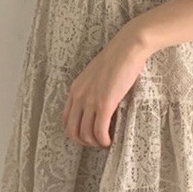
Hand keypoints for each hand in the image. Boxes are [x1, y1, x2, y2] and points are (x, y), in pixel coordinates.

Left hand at [61, 24, 152, 148]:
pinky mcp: (104, 104)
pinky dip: (104, 140)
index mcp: (75, 89)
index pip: (66, 120)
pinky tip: (110, 141)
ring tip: (105, 142)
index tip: (89, 134)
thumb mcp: (95, 75)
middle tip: (97, 142)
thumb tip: (97, 105)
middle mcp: (79, 96)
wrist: (126, 48)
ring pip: (85, 134)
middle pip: (72, 131)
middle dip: (84, 142)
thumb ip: (91, 89)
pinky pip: (100, 131)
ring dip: (95, 143)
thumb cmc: (116, 59)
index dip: (76, 132)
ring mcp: (90, 101)